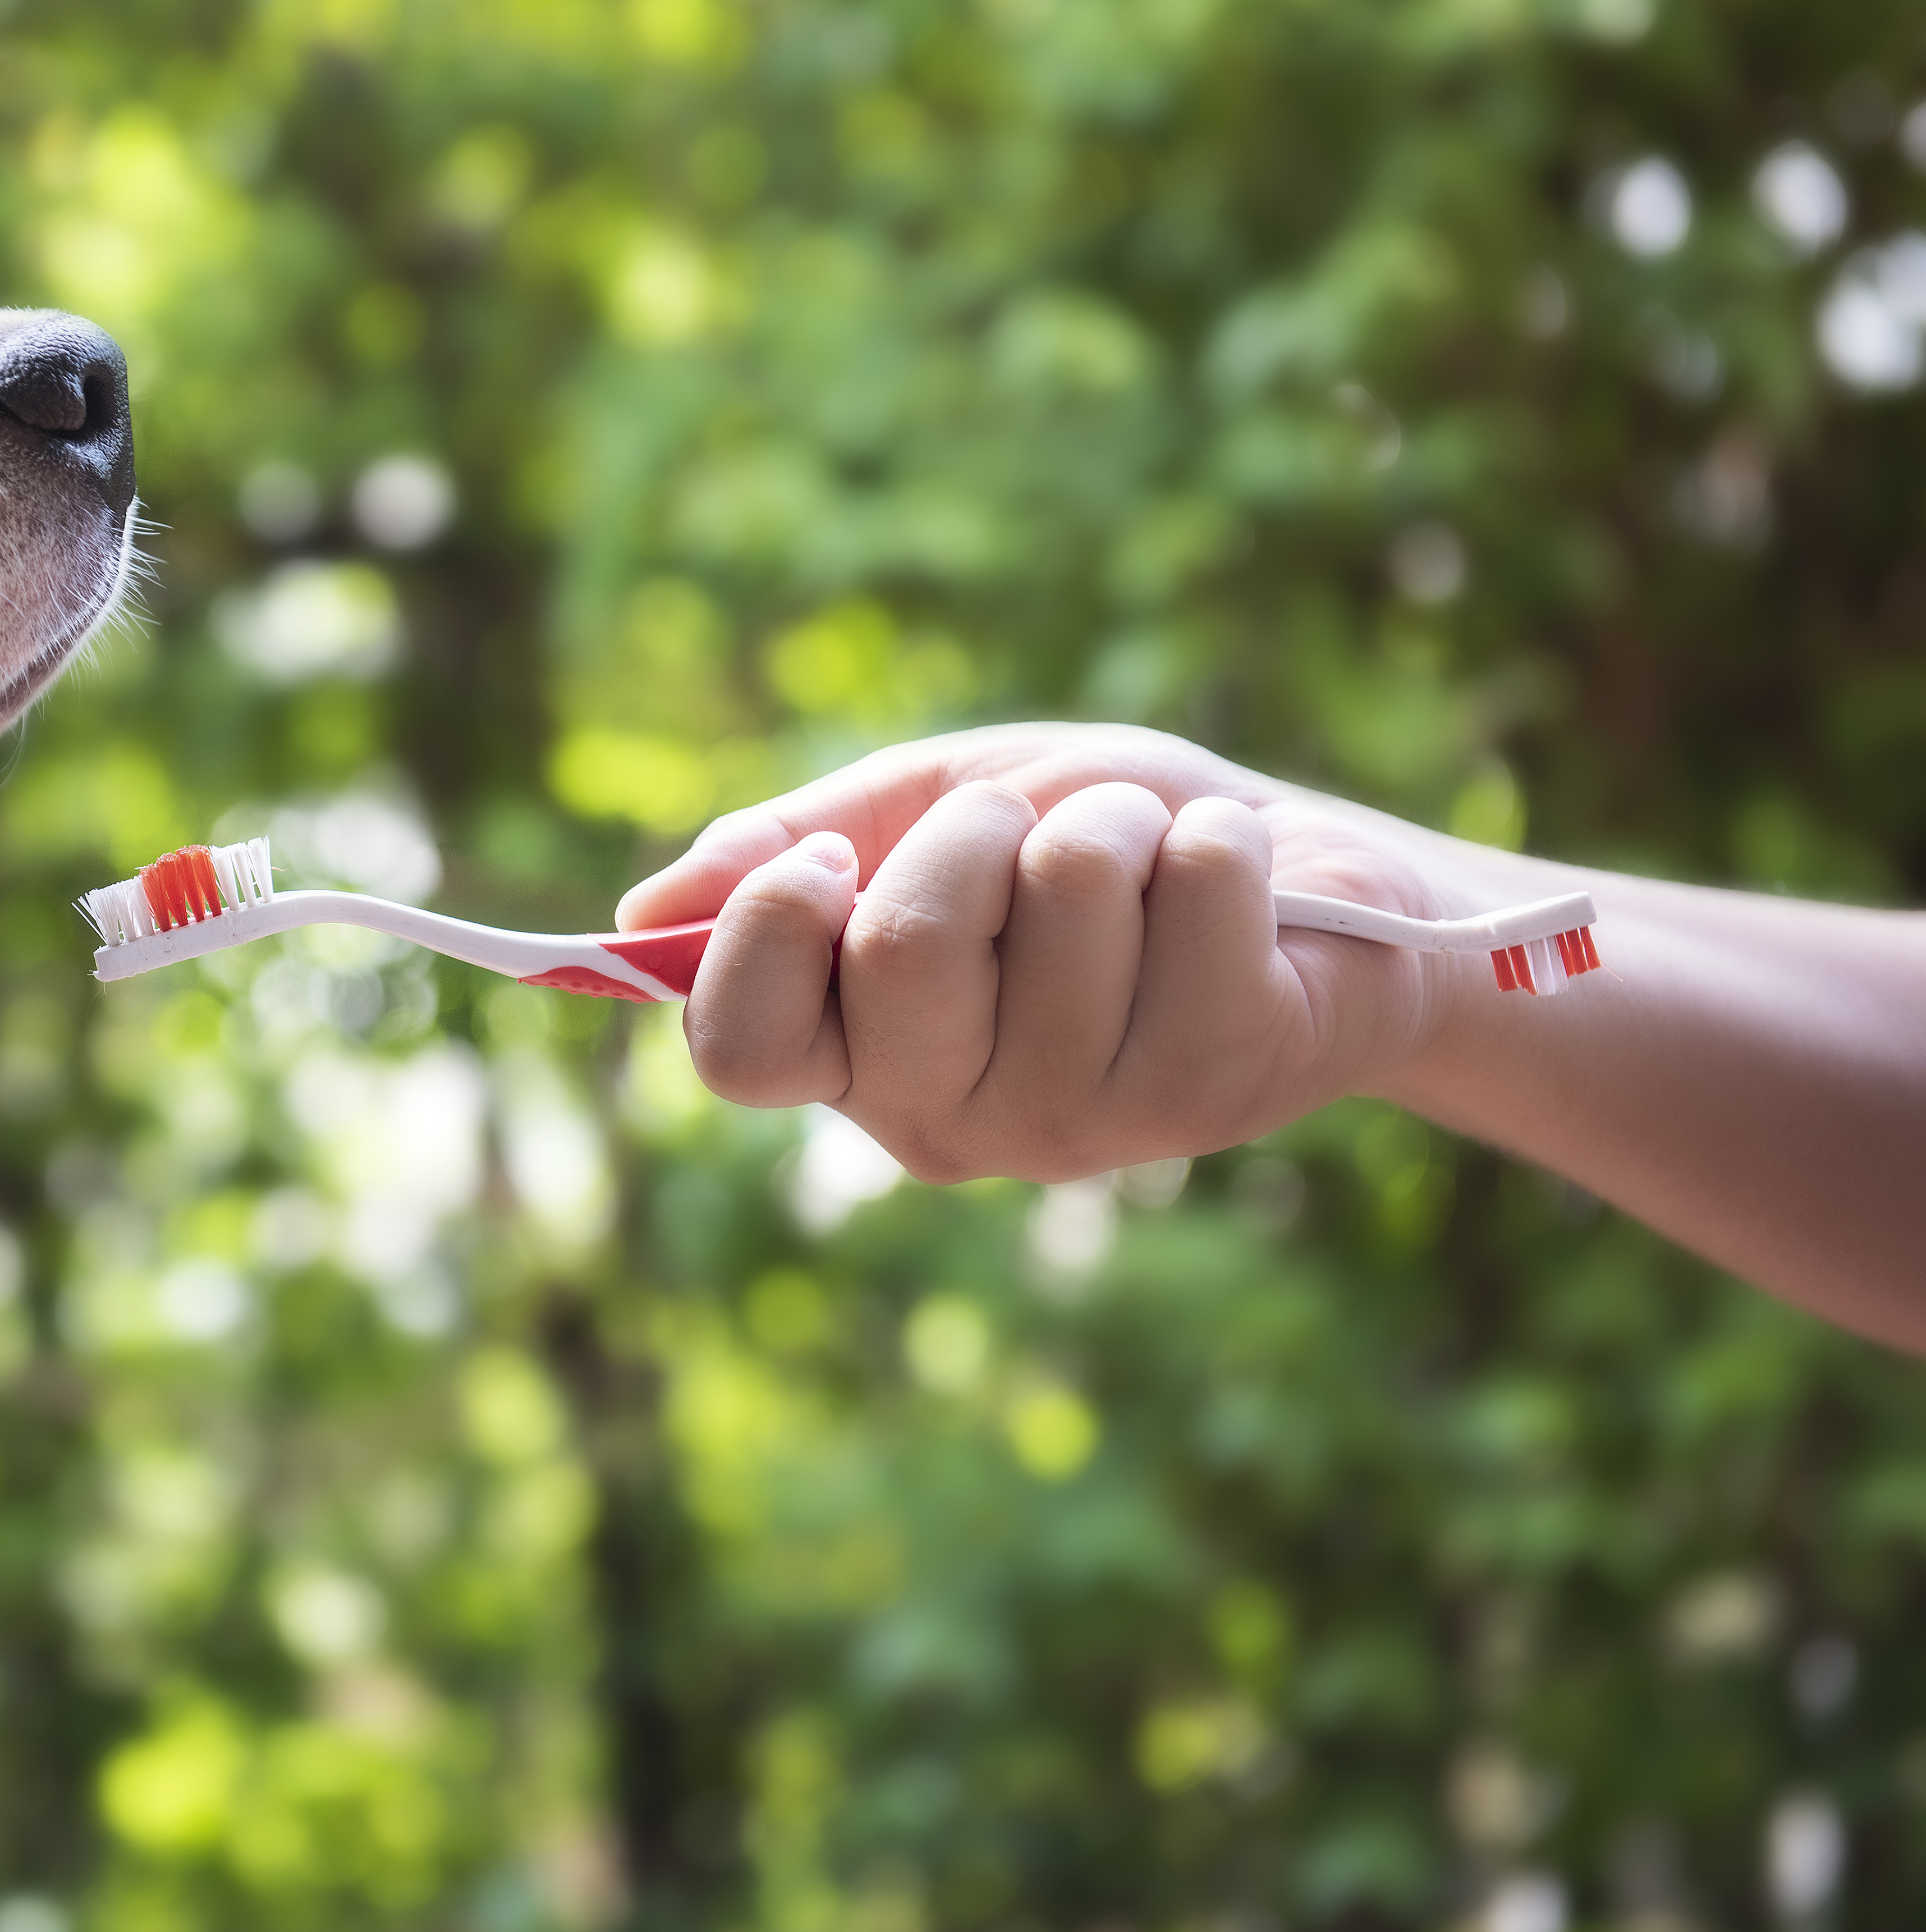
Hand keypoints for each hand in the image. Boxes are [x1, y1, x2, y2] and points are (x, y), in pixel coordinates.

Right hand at [615, 724, 1508, 1183]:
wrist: (1288, 875)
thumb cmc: (1082, 839)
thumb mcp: (914, 810)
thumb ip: (782, 851)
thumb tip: (643, 911)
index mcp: (852, 1059)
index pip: (736, 1049)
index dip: (767, 933)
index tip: (830, 861)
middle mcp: (949, 1120)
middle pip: (903, 952)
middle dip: (974, 831)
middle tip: (1024, 834)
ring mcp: (1082, 1121)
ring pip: (1063, 892)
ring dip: (1110, 820)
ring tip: (1143, 859)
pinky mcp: (1214, 1088)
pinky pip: (1189, 884)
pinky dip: (1213, 837)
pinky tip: (1230, 887)